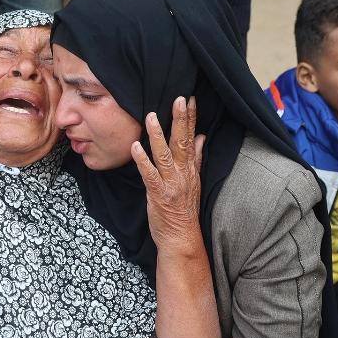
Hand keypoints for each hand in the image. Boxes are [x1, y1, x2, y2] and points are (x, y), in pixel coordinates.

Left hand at [130, 96, 205, 258]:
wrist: (181, 238)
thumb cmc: (184, 210)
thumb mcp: (194, 181)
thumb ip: (197, 158)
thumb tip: (202, 137)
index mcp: (191, 169)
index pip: (192, 139)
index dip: (191, 119)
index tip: (189, 99)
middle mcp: (183, 173)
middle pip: (182, 143)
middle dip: (180, 120)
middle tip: (178, 100)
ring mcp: (171, 183)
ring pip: (165, 155)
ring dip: (158, 135)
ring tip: (151, 116)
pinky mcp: (158, 194)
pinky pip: (149, 174)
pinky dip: (142, 160)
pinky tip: (135, 147)